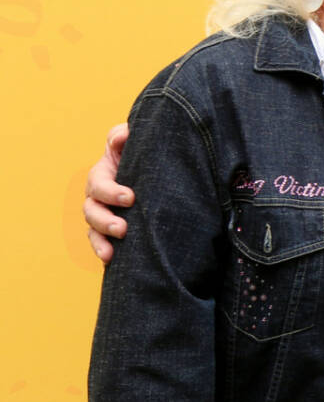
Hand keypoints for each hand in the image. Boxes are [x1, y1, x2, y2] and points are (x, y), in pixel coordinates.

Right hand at [83, 123, 132, 264]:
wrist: (154, 170)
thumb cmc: (139, 153)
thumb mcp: (132, 140)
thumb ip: (124, 136)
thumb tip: (121, 137)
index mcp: (102, 175)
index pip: (99, 184)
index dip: (111, 192)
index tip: (130, 198)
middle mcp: (98, 198)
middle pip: (92, 212)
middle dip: (105, 221)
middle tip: (123, 229)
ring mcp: (104, 216)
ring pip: (94, 232)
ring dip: (100, 243)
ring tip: (111, 253)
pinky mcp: (112, 232)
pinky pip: (104, 245)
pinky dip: (105, 255)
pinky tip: (111, 265)